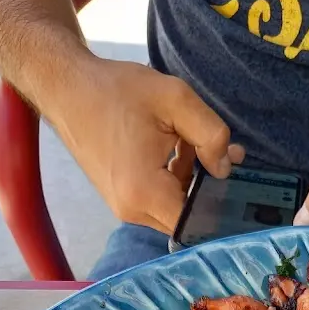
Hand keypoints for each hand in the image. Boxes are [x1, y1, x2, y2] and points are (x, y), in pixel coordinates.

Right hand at [44, 58, 243, 233]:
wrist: (66, 88)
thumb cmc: (116, 90)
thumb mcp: (175, 99)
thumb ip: (211, 134)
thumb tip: (225, 168)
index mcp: (145, 192)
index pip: (198, 221)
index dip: (223, 205)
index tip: (241, 187)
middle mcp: (133, 212)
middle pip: (189, 215)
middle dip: (209, 187)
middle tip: (221, 151)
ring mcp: (125, 209)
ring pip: (176, 207)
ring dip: (192, 180)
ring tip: (189, 141)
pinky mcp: (122, 200)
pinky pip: (160, 200)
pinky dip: (175, 179)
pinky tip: (174, 147)